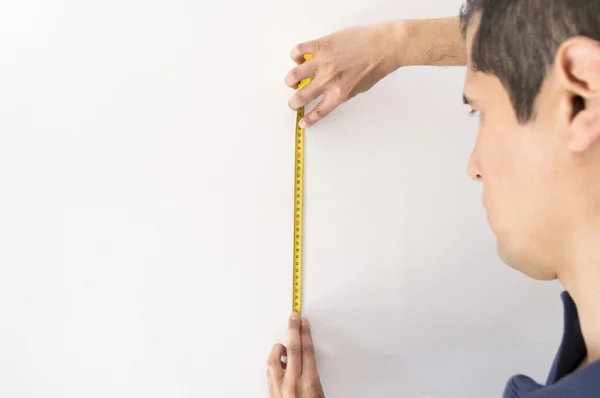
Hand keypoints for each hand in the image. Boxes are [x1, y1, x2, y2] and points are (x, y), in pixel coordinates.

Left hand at [267, 313, 324, 397]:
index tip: (304, 322)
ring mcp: (279, 388)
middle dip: (293, 330)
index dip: (305, 333)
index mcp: (309, 384)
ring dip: (278, 350)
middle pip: (292, 349)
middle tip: (293, 318)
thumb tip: (307, 361)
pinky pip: (269, 372)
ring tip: (283, 348)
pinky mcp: (271, 392)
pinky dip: (274, 364)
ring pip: (274, 359)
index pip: (307, 351)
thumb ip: (312, 377)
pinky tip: (278, 363)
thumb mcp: (320, 394)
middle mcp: (292, 384)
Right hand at [285, 21, 406, 127]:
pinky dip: (295, 56)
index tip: (302, 123)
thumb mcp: (359, 88)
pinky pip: (299, 51)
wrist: (384, 46)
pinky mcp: (321, 45)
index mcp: (339, 93)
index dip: (308, 119)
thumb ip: (340, 93)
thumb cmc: (376, 66)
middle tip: (293, 102)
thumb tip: (326, 93)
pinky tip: (298, 58)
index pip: (318, 111)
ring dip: (291, 80)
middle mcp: (328, 80)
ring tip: (293, 79)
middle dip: (294, 103)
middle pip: (301, 97)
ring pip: (295, 75)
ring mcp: (323, 61)